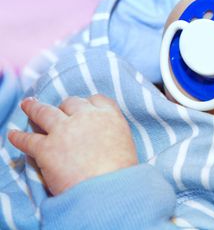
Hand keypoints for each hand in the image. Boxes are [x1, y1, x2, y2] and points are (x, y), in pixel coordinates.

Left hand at [8, 95, 137, 195]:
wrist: (108, 189)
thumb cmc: (121, 173)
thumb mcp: (126, 145)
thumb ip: (112, 135)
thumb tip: (103, 140)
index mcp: (109, 117)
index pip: (96, 100)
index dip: (88, 103)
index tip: (83, 106)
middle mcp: (86, 117)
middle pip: (71, 103)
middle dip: (64, 106)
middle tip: (57, 110)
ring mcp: (64, 130)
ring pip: (44, 113)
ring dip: (34, 108)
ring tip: (27, 105)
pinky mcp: (46, 148)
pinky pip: (28, 139)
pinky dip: (18, 138)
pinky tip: (12, 136)